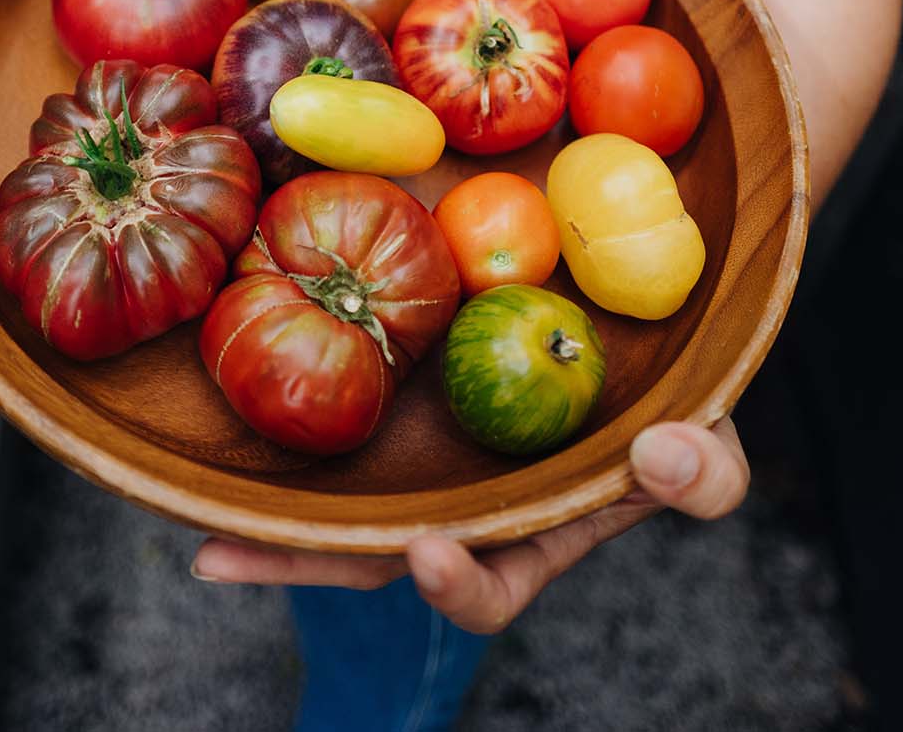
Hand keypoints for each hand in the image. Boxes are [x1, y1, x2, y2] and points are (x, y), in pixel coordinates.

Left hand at [191, 417, 747, 633]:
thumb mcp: (711, 441)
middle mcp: (461, 503)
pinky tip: (240, 374)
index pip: (485, 585)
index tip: (424, 549)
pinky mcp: (401, 382)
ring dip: (268, 503)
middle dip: (298, 559)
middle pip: (372, 550)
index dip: (452, 583)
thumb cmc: (678, 398)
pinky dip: (293, 394)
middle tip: (220, 554)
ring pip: (337, 489)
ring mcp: (423, 448)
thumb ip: (705, 471)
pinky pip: (339, 396)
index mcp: (529, 533)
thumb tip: (664, 455)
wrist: (637, 316)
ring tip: (191, 504)